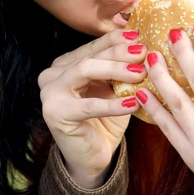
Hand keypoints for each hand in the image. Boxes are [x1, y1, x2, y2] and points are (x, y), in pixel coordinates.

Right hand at [38, 30, 145, 186]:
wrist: (92, 158)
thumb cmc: (105, 122)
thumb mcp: (114, 90)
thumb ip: (120, 69)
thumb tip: (144, 47)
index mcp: (65, 64)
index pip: (93, 46)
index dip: (116, 39)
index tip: (140, 36)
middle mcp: (52, 75)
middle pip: (90, 56)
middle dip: (119, 53)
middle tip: (144, 54)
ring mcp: (49, 93)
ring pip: (85, 70)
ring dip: (115, 70)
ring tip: (140, 74)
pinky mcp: (56, 113)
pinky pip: (89, 105)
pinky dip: (113, 104)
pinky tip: (133, 103)